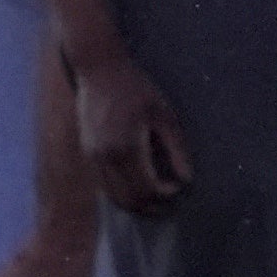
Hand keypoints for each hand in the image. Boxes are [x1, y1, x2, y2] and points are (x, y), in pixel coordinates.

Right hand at [70, 36, 195, 216]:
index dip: (166, 196)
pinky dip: (122, 193)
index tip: (180, 188)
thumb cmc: (136, 88)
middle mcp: (105, 158)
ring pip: (114, 197)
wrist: (97, 68)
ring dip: (136, 204)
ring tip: (156, 199)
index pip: (147, 190)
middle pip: (129, 200)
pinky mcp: (88, 152)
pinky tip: (138, 185)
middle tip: (170, 203)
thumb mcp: (164, 114)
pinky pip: (105, 185)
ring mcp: (93, 156)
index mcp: (126, 148)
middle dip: (151, 207)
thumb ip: (176, 149)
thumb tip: (188, 179)